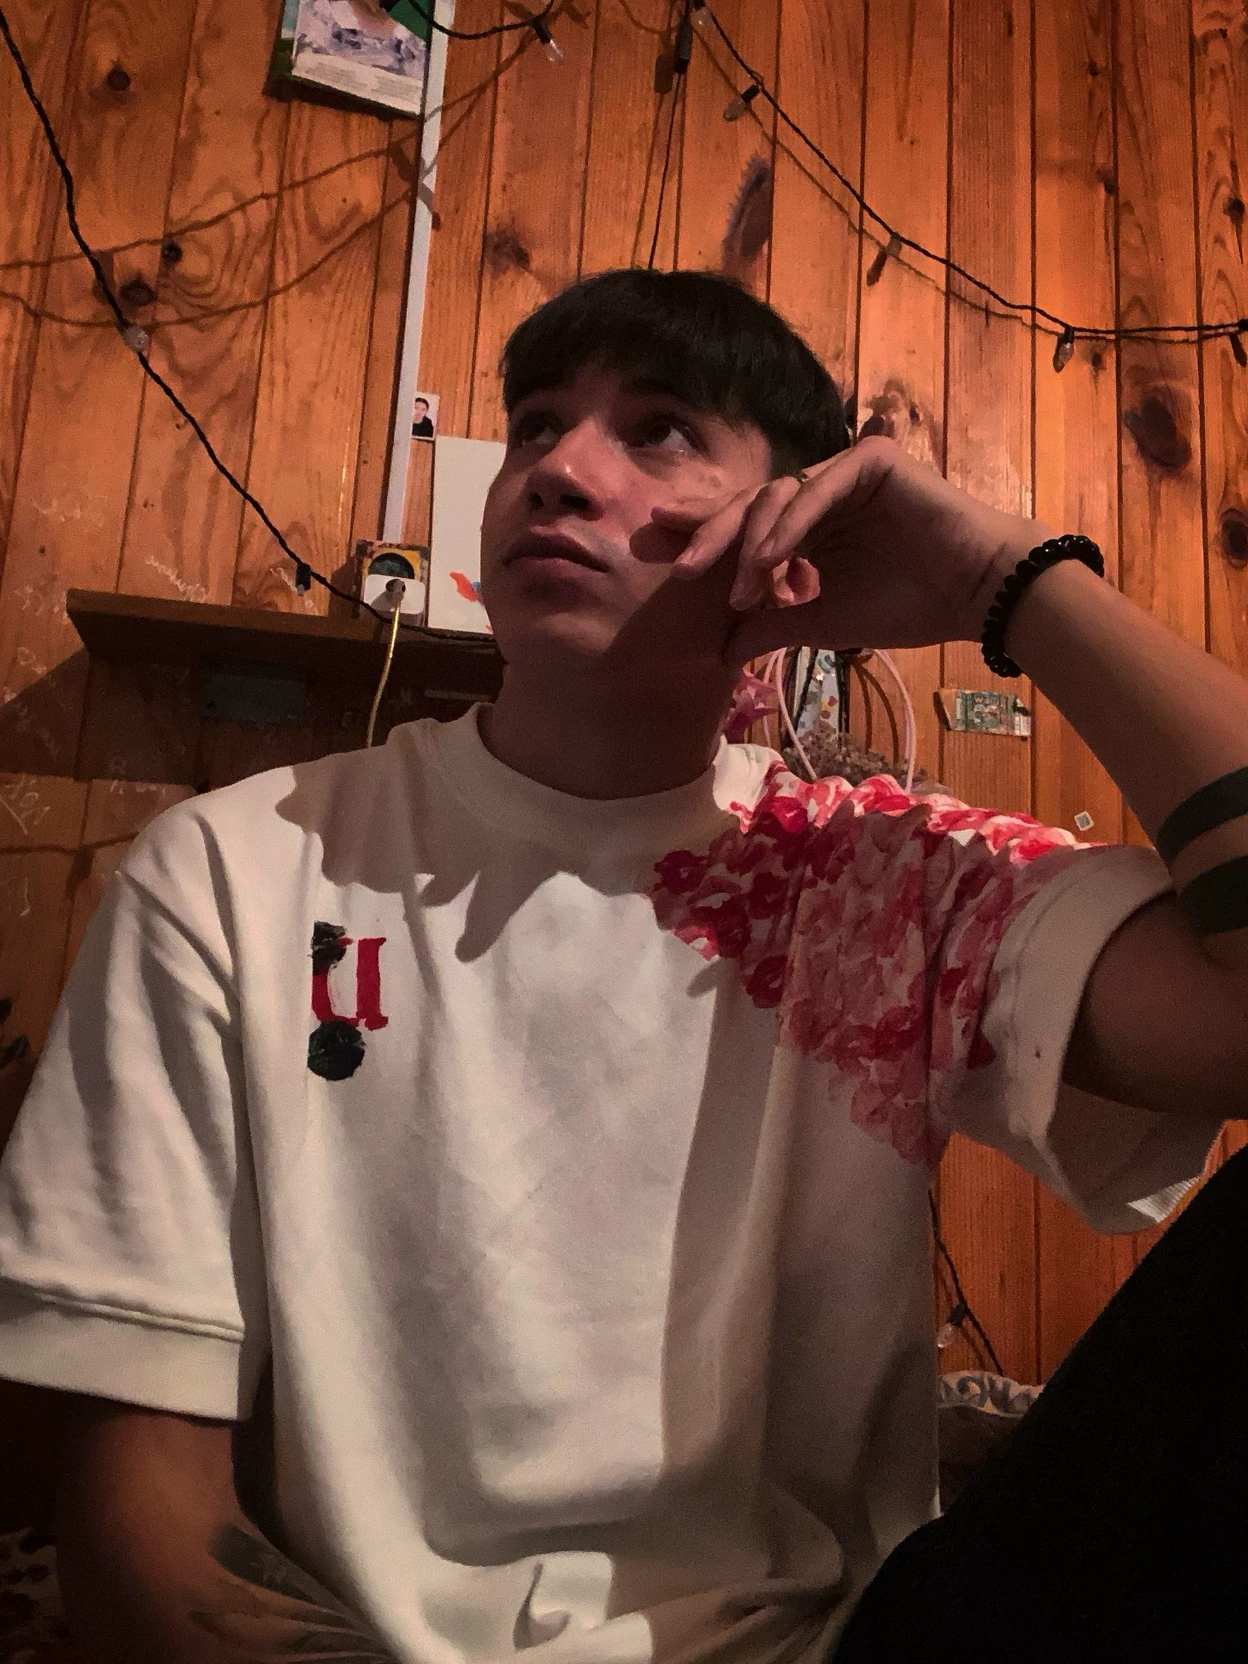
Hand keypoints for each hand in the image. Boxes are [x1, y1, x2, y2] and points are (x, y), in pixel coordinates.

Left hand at [656, 436, 1053, 666]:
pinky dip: (791, 525)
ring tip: (742, 588)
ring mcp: (844, 470)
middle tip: (675, 565)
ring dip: (754, 545)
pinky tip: (769, 559)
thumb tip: (717, 652)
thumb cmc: (905, 605)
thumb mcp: (820, 622)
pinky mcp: (871, 460)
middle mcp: (820, 491)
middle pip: (750, 505)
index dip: (704, 539)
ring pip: (779, 497)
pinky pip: (817, 490)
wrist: (974, 595)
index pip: (745, 527)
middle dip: (710, 535)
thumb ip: (770, 626)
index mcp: (808, 523)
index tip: (662, 555)